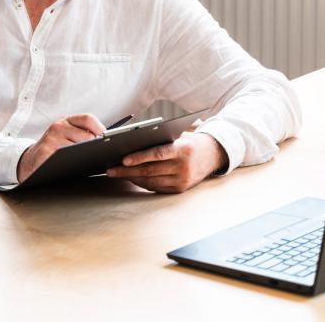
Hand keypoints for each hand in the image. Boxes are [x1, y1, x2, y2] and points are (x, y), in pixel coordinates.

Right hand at [17, 114, 104, 181]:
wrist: (30, 160)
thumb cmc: (53, 149)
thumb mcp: (65, 136)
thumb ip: (81, 134)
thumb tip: (105, 141)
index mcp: (66, 121)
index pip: (88, 119)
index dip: (100, 129)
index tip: (107, 139)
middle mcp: (58, 126)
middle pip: (87, 136)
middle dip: (96, 147)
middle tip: (99, 154)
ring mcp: (51, 139)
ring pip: (79, 148)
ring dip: (86, 156)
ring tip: (87, 160)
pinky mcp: (46, 152)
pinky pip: (67, 158)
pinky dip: (74, 163)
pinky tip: (75, 166)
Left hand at [106, 132, 227, 192]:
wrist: (213, 154)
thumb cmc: (189, 141)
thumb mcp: (179, 135)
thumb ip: (160, 138)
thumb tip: (131, 141)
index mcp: (183, 149)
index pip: (157, 154)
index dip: (139, 157)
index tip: (123, 159)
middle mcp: (184, 166)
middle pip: (150, 170)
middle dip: (127, 170)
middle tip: (111, 169)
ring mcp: (183, 180)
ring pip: (151, 181)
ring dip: (132, 178)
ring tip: (117, 173)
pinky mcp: (181, 189)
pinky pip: (156, 188)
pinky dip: (142, 183)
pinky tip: (131, 178)